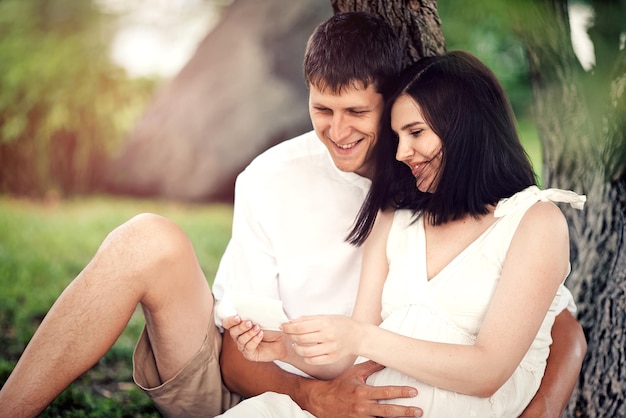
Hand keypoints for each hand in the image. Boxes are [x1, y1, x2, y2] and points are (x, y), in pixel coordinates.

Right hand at [222, 315, 286, 361]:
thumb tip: (256, 308)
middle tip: (249, 322)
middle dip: (240, 327)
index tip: (237, 317)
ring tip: (258, 328)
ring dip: (249, 333)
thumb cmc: (273, 328)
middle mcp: (239, 336)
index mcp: (240, 325)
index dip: (230, 320)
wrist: (283, 340)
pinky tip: (260, 335)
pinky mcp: (250, 354)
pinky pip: (248, 348)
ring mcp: (244, 346)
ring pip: (240, 340)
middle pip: (232, 332)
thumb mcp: (266, 318)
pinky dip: (254, 340)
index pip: (228, 323)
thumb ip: (259, 313)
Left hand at [282, 315, 359, 364]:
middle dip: (291, 336)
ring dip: (297, 348)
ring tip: (296, 344)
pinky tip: (305, 352)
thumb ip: (308, 319)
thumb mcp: (326, 317)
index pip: (300, 327)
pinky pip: (313, 360)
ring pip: (305, 351)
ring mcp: (330, 348)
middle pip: (301, 338)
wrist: (358, 336)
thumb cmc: (341, 325)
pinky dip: (306, 357)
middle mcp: (327, 336)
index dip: (288, 328)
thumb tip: (292, 321)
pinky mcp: (332, 358)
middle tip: (288, 334)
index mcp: (324, 323)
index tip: (283, 327)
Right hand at [298, 361, 421, 416]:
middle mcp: (363, 407)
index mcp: (363, 392)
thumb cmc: (339, 385)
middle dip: (405, 412)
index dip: (401, 392)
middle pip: (388, 411)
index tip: (414, 392)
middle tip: (419, 411)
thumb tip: (383, 357)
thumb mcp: (354, 373)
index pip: (386, 392)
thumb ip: (370, 366)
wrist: (321, 401)